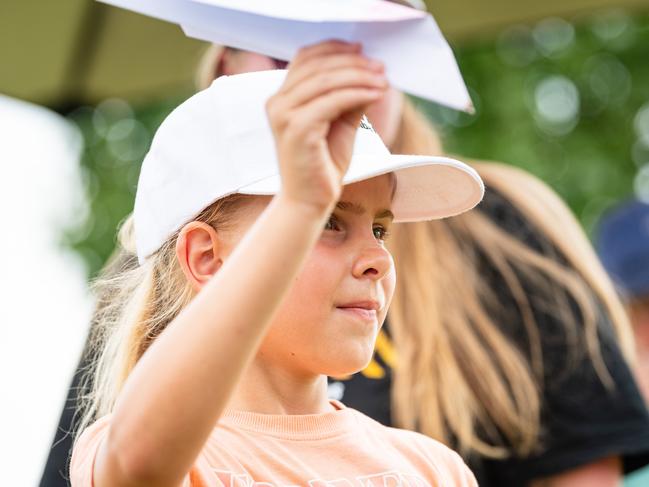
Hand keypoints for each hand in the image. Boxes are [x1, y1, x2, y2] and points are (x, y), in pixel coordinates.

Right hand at [266, 40, 387, 213]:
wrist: (308, 202)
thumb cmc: (323, 165)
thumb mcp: (341, 124)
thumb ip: (351, 98)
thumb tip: (374, 73)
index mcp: (282, 98)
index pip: (305, 57)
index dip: (334, 48)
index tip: (362, 50)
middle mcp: (277, 102)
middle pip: (318, 65)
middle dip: (353, 62)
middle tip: (380, 66)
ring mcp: (284, 115)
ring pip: (326, 80)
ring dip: (359, 76)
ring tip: (383, 79)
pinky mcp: (297, 129)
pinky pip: (332, 101)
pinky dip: (357, 93)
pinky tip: (377, 94)